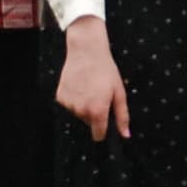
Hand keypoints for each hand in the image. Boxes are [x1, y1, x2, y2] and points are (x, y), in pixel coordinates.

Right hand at [57, 18, 129, 139]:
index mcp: (97, 111)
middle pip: (89, 122)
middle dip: (95, 113)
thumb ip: (122, 116)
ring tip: (90, 87)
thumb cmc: (105, 70)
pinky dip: (74, 99)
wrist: (86, 52)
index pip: (98, 134)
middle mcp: (81, 110)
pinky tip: (80, 85)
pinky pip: (69, 105)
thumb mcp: (119, 93)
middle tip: (99, 94)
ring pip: (79, 113)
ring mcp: (69, 104)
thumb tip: (126, 135)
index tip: (106, 122)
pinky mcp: (60, 97)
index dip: (103, 130)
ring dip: (84, 105)